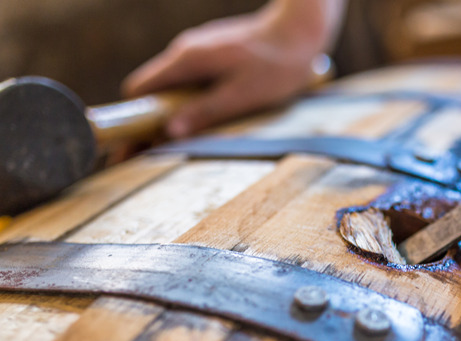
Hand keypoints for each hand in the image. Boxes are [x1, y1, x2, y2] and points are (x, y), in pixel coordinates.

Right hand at [123, 0, 343, 136]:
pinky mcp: (212, 55)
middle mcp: (185, 52)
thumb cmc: (277, 65)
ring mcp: (198, 51)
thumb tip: (169, 133)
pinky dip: (184, 104)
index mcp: (187, 60)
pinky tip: (196, 123)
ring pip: (170, 88)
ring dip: (166, 115)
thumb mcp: (242, 95)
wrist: (300, 31)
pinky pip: (188, 82)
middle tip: (143, 159)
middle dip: (145, 125)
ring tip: (166, 148)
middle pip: (151, 91)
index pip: (139, 90)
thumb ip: (205, 112)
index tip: (128, 149)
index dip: (131, 122)